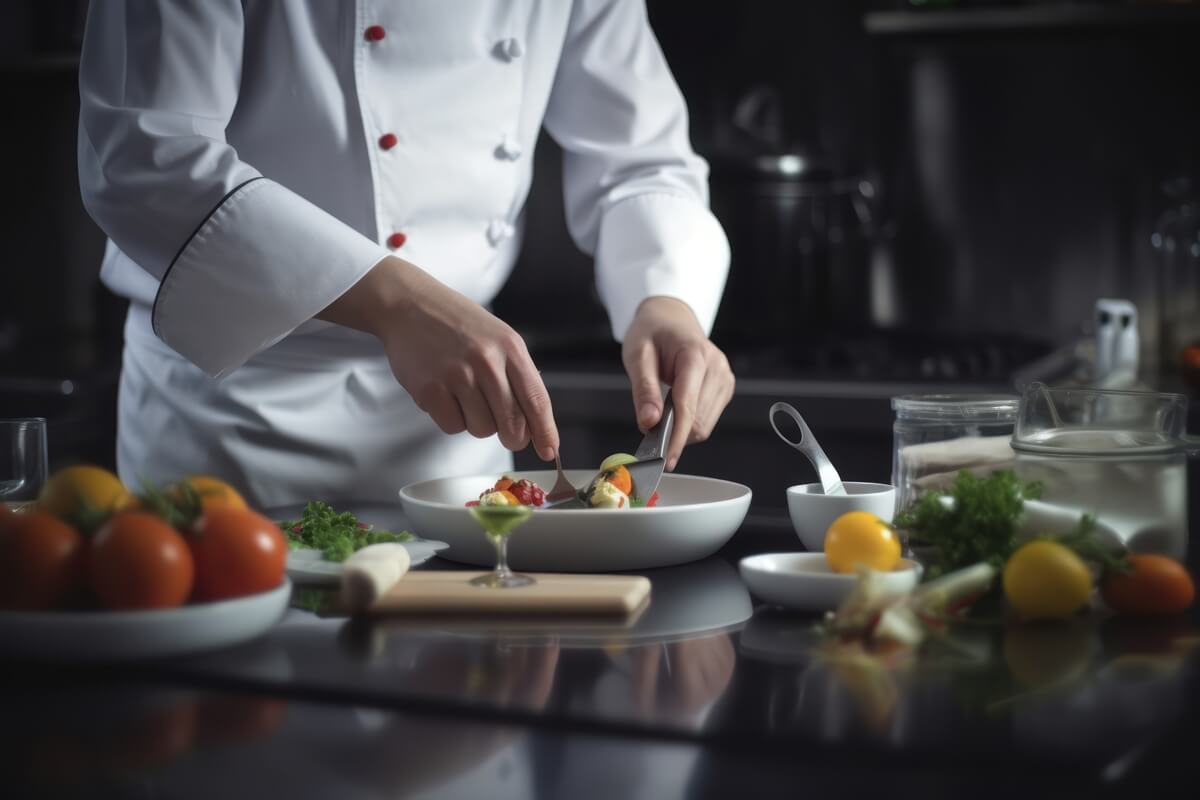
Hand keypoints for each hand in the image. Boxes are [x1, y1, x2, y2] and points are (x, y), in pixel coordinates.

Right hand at [318, 256, 558, 458]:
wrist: (410, 305)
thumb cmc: (457, 324)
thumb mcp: (499, 338)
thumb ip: (518, 377)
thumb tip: (534, 424)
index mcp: (510, 347)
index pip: (537, 399)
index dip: (545, 431)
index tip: (549, 451)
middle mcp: (487, 361)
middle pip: (512, 423)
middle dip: (512, 437)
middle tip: (508, 435)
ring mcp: (458, 375)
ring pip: (482, 429)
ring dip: (476, 422)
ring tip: (464, 394)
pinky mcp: (431, 389)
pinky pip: (453, 427)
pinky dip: (451, 418)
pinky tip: (445, 394)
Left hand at [622, 297, 734, 469]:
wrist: (670, 319)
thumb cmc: (652, 332)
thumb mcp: (637, 355)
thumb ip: (644, 389)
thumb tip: (648, 422)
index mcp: (695, 355)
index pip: (688, 406)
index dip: (675, 437)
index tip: (663, 459)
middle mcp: (717, 368)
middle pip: (699, 421)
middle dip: (673, 435)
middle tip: (649, 434)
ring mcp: (724, 378)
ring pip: (705, 426)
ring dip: (681, 431)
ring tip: (660, 416)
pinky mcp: (725, 388)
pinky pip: (708, 419)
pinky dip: (689, 424)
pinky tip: (675, 411)